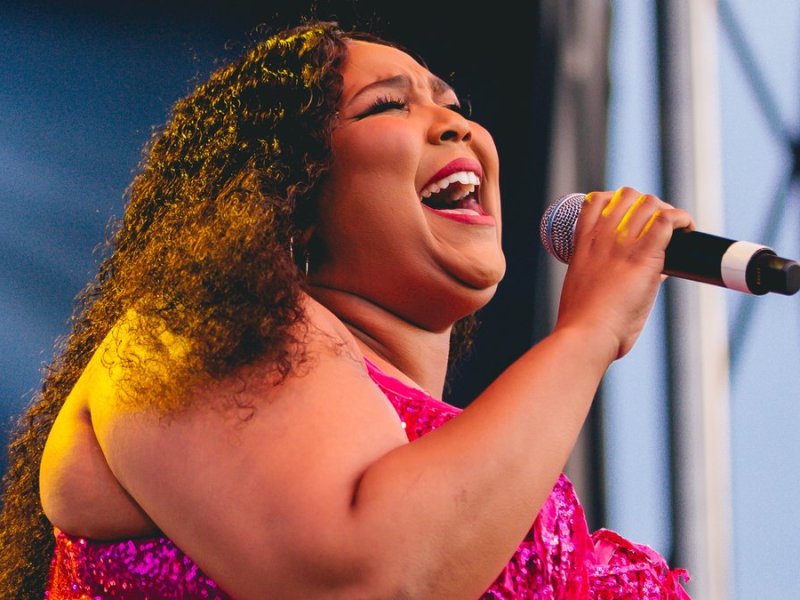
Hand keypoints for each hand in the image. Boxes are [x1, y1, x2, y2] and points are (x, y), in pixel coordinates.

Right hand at [554, 187, 693, 359]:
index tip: (630, 216)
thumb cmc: (583, 322)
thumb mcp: (584, 288)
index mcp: (583, 244)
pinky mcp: (644, 258)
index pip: (596, 200)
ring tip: (676, 228)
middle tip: (658, 225)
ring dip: (667, 210)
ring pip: (650, 203)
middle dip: (647, 204)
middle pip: (628, 195)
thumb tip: (647, 272)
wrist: (586, 334)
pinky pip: (667, 221)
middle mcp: (601, 238)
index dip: (617, 200)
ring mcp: (622, 245)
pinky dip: (682, 219)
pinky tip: (687, 229)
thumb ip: (606, 274)